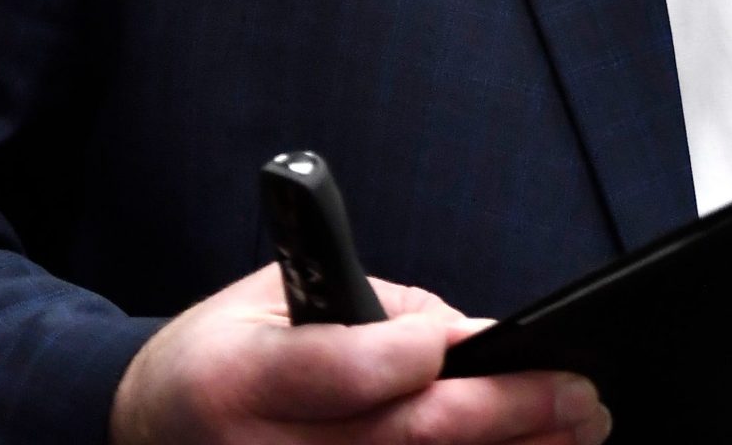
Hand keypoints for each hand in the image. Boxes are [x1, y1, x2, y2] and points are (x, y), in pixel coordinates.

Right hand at [108, 265, 609, 444]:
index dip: (412, 357)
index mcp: (236, 378)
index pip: (338, 370)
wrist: (152, 432)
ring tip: (576, 432)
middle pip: (400, 441)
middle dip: (504, 415)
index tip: (483, 338)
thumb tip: (468, 338)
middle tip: (579, 394)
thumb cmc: (224, 358)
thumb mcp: (274, 301)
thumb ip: (371, 316)